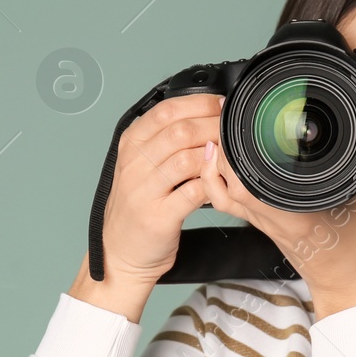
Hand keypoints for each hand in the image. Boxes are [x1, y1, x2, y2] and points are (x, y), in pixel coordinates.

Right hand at [95, 92, 222, 287]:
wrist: (122, 252)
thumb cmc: (138, 206)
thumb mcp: (141, 165)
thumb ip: (164, 141)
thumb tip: (205, 114)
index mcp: (131, 145)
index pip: (165, 110)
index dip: (200, 104)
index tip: (222, 106)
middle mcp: (133, 164)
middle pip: (180, 132)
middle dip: (214, 127)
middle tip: (233, 131)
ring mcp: (143, 191)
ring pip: (187, 159)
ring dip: (216, 157)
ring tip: (230, 158)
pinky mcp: (158, 217)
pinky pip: (193, 192)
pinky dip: (212, 186)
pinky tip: (219, 185)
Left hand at [199, 102, 355, 316]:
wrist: (347, 276)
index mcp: (294, 209)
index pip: (249, 173)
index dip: (238, 140)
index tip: (241, 111)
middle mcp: (270, 213)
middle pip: (227, 176)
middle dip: (224, 141)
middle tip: (230, 111)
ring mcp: (259, 219)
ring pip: (220, 188)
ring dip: (214, 159)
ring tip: (222, 129)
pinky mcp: (256, 221)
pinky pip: (224, 200)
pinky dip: (214, 178)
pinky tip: (216, 158)